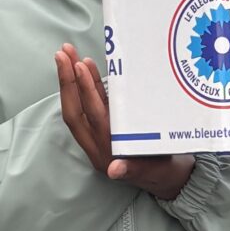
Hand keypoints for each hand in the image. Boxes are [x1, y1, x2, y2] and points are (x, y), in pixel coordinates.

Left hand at [54, 44, 194, 202]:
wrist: (166, 177)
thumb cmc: (161, 172)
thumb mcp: (152, 171)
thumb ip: (133, 169)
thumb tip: (115, 170)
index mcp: (106, 152)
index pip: (92, 117)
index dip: (85, 92)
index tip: (81, 67)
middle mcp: (97, 143)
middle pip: (76, 109)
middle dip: (68, 81)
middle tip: (63, 53)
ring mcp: (99, 133)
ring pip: (80, 105)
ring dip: (73, 79)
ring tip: (68, 53)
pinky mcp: (105, 126)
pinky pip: (92, 104)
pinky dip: (87, 85)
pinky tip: (86, 66)